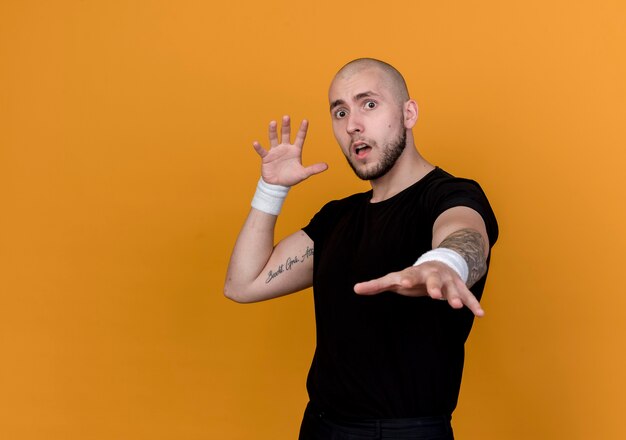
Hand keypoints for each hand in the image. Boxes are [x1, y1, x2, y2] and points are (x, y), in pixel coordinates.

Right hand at [253, 115, 327, 186]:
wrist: (278, 185)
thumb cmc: (291, 178)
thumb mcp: (303, 174)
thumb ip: (313, 169)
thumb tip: (326, 166)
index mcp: (295, 150)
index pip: (300, 138)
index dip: (302, 130)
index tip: (305, 120)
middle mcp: (285, 148)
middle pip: (286, 134)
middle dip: (286, 126)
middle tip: (287, 117)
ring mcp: (275, 151)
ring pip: (274, 138)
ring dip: (273, 131)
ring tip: (273, 123)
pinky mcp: (267, 157)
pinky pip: (262, 151)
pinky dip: (259, 147)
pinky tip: (256, 143)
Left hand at [353, 261, 484, 316]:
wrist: (441, 263)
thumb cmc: (412, 277)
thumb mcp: (396, 279)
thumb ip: (377, 285)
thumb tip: (355, 289)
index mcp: (414, 273)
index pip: (408, 276)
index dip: (405, 280)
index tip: (402, 284)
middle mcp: (432, 274)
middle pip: (433, 279)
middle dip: (434, 286)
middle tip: (434, 295)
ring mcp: (447, 280)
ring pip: (452, 288)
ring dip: (454, 296)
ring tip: (456, 306)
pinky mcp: (459, 287)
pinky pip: (468, 295)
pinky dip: (473, 304)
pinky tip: (481, 314)